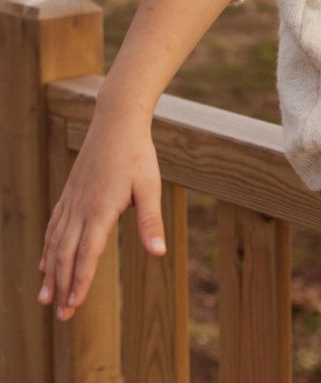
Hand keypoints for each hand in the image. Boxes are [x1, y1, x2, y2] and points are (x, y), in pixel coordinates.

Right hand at [37, 108, 166, 320]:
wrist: (116, 122)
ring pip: (55, 242)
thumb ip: (150, 221)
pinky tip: (45, 260)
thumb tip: (159, 252)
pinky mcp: (70, 192)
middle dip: (62, 286)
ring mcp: (72, 200)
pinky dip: (48, 246)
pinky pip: (54, 225)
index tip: (72, 307)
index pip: (87, 256)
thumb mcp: (150, 186)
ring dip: (50, 271)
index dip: (80, 283)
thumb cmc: (137, 154)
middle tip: (60, 314)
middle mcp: (80, 209)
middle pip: (66, 255)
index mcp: (100, 211)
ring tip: (45, 296)